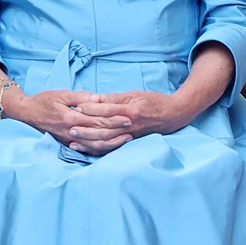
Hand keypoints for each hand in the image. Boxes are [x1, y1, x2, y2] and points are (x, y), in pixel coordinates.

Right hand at [6, 89, 133, 155]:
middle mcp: (71, 132)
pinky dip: (100, 149)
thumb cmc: (43, 100)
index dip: (114, 119)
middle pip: (99, 134)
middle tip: (133, 127)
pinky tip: (110, 146)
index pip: (98, 120)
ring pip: (95, 146)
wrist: (26, 113)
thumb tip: (99, 98)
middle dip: (117, 131)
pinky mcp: (67, 144)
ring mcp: (69, 141)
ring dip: (112, 143)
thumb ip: (81, 97)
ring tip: (126, 138)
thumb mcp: (61, 94)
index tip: (128, 116)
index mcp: (70, 118)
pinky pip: (87, 150)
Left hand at [77, 90, 194, 138]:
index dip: (92, 109)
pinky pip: (112, 148)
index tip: (77, 106)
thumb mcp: (135, 94)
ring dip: (89, 142)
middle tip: (69, 127)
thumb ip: (115, 99)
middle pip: (105, 129)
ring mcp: (131, 136)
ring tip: (72, 141)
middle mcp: (130, 126)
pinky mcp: (130, 142)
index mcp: (131, 111)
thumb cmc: (154, 101)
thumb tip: (96, 99)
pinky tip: (86, 149)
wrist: (175, 115)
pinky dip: (98, 150)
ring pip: (107, 142)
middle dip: (86, 130)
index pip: (108, 110)